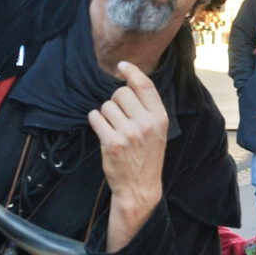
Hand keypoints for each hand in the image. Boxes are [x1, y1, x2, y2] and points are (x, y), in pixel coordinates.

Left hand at [88, 61, 167, 251]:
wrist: (139, 188)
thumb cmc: (147, 157)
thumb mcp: (157, 131)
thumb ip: (147, 108)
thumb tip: (130, 81)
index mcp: (160, 118)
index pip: (145, 86)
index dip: (132, 72)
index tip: (122, 65)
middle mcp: (146, 123)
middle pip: (121, 93)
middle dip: (116, 102)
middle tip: (120, 117)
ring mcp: (129, 134)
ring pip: (106, 106)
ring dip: (105, 114)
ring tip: (113, 128)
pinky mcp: (112, 143)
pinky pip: (95, 117)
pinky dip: (96, 121)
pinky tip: (103, 131)